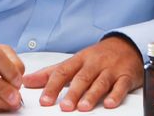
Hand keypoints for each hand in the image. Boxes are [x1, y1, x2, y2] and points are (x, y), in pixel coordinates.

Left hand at [21, 36, 142, 111]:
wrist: (126, 45)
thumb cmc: (97, 56)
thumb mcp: (73, 61)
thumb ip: (50, 73)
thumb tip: (27, 81)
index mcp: (79, 59)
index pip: (63, 72)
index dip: (53, 86)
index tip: (44, 100)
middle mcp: (94, 64)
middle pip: (82, 78)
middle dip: (72, 92)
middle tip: (64, 107)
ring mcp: (110, 69)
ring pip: (100, 82)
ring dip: (92, 95)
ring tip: (83, 107)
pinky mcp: (126, 76)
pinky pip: (121, 85)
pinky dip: (116, 94)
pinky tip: (110, 103)